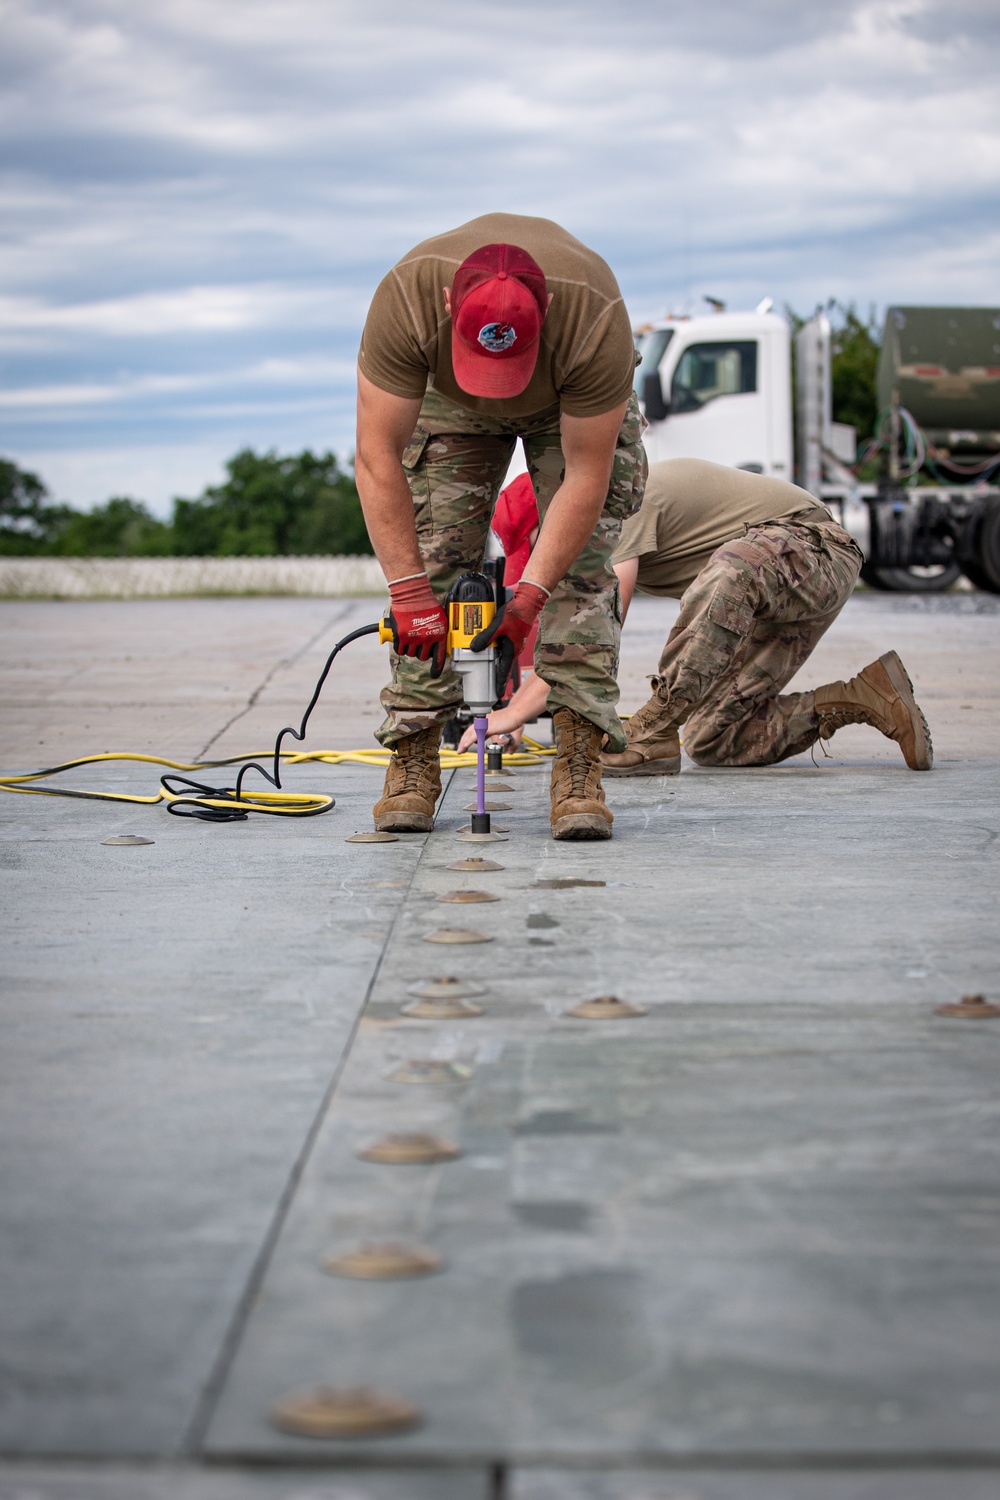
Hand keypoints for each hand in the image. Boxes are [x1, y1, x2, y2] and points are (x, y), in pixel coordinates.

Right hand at [387, 573, 448, 677]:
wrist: (413, 595)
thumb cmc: (427, 604)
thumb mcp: (440, 618)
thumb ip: (440, 632)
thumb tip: (439, 645)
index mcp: (439, 635)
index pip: (439, 657)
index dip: (437, 668)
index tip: (435, 674)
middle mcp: (427, 638)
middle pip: (423, 656)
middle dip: (420, 651)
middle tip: (418, 641)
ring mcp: (414, 638)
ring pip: (411, 653)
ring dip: (410, 648)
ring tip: (410, 635)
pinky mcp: (401, 636)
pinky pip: (400, 649)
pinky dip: (400, 645)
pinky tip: (402, 637)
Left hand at [457, 720, 522, 752]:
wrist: (517, 713)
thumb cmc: (510, 719)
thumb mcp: (498, 728)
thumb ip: (491, 733)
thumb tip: (488, 740)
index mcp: (484, 721)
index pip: (472, 730)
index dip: (467, 738)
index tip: (464, 745)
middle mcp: (483, 721)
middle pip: (469, 732)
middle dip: (463, 741)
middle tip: (460, 750)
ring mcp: (485, 724)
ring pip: (471, 734)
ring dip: (464, 743)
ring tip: (461, 750)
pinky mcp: (489, 727)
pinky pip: (477, 735)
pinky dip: (470, 741)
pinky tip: (466, 745)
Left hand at [470, 580, 548, 698]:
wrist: (527, 602)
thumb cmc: (516, 614)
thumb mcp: (498, 627)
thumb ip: (486, 638)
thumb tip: (474, 648)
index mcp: (511, 651)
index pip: (503, 672)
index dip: (498, 684)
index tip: (496, 694)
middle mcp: (513, 649)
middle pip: (500, 665)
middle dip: (493, 673)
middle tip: (485, 681)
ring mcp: (513, 642)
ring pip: (499, 655)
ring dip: (492, 659)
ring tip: (482, 664)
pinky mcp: (511, 635)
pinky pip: (501, 645)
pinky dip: (493, 647)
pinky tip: (487, 644)